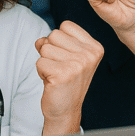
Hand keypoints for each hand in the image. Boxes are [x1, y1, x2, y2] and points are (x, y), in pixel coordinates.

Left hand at [35, 20, 102, 134]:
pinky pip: (39, 61)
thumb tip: (40, 40)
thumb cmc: (66, 81)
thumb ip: (55, 41)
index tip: (66, 57)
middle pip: (54, 34)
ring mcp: (77, 64)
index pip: (66, 25)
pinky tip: (52, 81)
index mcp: (94, 47)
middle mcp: (89, 55)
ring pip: (45, 47)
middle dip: (50, 50)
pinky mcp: (62, 74)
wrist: (66, 110)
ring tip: (56, 74)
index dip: (60, 40)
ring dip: (45, 61)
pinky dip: (41, 71)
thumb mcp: (68, 56)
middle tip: (59, 67)